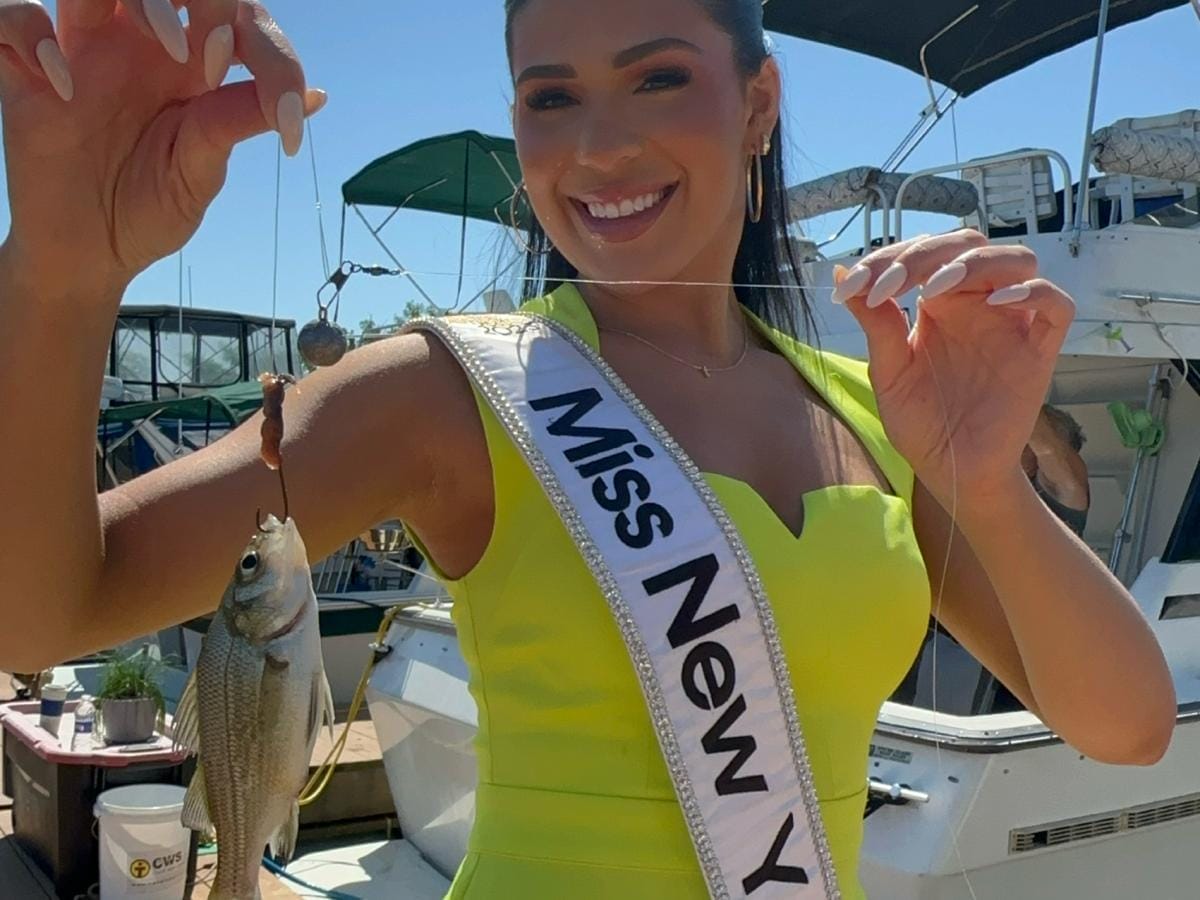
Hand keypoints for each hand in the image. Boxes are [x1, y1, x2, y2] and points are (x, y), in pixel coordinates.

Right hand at [0, 0, 323, 290]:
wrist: (90, 253)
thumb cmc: (149, 208)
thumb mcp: (201, 169)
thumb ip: (239, 121)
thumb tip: (315, 96)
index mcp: (192, 65)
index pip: (237, 18)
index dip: (267, 49)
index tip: (283, 113)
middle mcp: (138, 44)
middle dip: (206, 1)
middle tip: (215, 58)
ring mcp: (81, 50)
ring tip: (170, 46)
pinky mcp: (24, 72)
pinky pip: (15, 14)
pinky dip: (33, 33)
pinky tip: (63, 84)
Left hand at [832, 229, 1074, 508]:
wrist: (950, 471)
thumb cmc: (921, 422)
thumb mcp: (889, 370)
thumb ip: (874, 322)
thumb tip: (841, 271)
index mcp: (940, 303)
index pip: (925, 254)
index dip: (891, 257)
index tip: (854, 282)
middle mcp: (978, 304)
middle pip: (969, 245)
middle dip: (926, 253)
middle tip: (890, 280)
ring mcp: (1012, 324)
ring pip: (1017, 261)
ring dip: (974, 263)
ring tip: (933, 288)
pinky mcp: (1039, 351)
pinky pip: (1055, 306)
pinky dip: (1033, 293)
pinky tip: (997, 303)